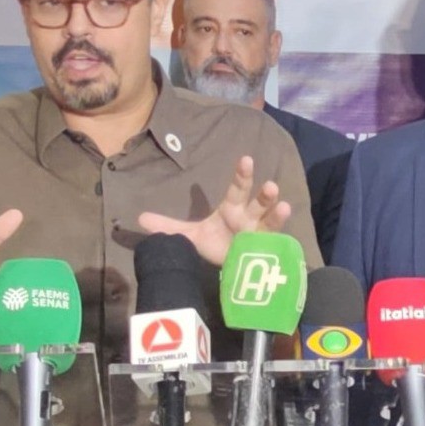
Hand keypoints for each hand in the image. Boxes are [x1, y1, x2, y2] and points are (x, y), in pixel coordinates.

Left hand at [138, 156, 289, 265]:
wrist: (228, 267)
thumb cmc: (214, 243)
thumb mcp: (190, 234)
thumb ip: (168, 225)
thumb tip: (140, 218)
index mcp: (232, 208)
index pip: (237, 188)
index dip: (242, 174)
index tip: (246, 159)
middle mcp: (248, 216)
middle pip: (255, 199)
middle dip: (259, 189)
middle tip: (261, 175)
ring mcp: (260, 232)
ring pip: (268, 217)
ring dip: (273, 207)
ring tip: (276, 195)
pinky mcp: (267, 249)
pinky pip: (275, 239)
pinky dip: (279, 231)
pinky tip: (284, 216)